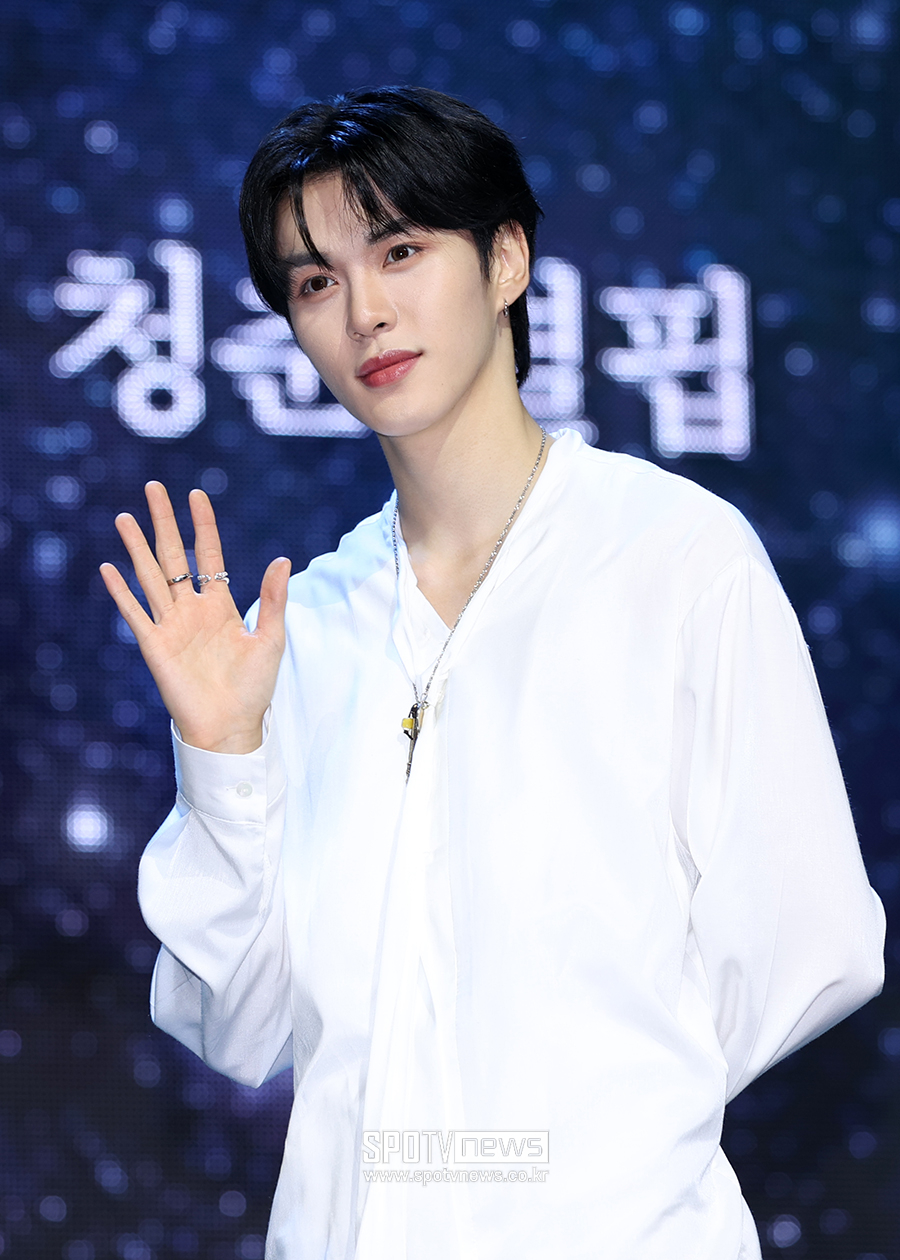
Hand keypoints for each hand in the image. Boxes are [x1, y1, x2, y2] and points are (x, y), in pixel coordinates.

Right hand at [100, 482, 289, 753]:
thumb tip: (283, 558)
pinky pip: (136, 614)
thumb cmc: (253, 687)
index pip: (208, 554)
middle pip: (173, 556)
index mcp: (220, 605)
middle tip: (153, 488)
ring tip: (124, 518)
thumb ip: (274, 600)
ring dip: (137, 547)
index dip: (202, 525)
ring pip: (150, 577)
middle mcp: (192, 609)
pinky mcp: (155, 646)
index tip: (196, 495)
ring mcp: (171, 626)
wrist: (231, 726)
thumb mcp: (270, 639)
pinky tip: (109, 568)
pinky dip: (122, 592)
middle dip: (163, 522)